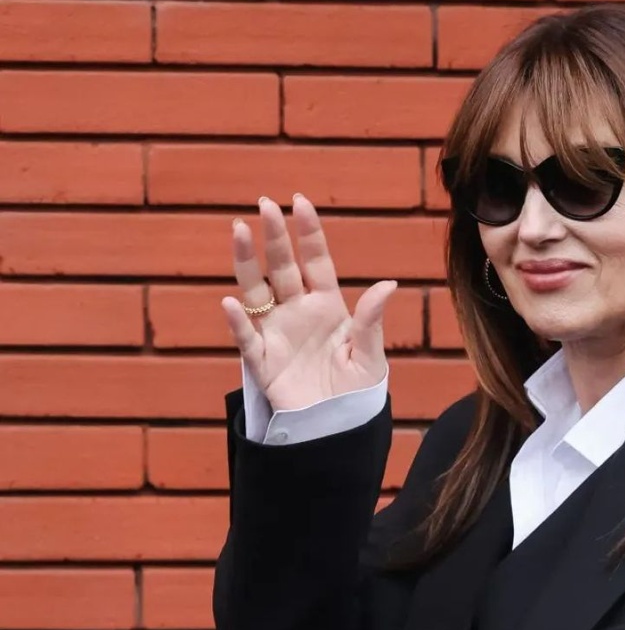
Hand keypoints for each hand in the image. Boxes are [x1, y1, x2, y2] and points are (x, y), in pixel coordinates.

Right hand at [220, 194, 396, 411]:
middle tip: (264, 204)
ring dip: (246, 263)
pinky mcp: (263, 362)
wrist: (338, 427)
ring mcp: (277, 333)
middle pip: (282, 268)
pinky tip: (231, 302)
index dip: (308, 233)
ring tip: (238, 230)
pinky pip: (247, 338)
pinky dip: (238, 321)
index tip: (300, 202)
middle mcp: (298, 312)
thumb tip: (388, 284)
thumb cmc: (356, 390)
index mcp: (328, 306)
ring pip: (257, 291)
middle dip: (274, 236)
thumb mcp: (370, 355)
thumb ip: (371, 320)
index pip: (316, 261)